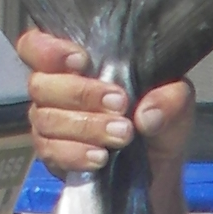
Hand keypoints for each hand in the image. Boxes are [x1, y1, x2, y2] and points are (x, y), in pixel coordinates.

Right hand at [18, 31, 194, 180]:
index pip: (35, 46)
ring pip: (47, 119)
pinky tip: (100, 157)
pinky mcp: (52, 155)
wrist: (158, 167)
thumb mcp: (177, 103)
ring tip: (123, 135)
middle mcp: (54, 90)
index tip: (81, 61)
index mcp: (74, 64)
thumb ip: (171, 98)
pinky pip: (51, 151)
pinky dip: (76, 153)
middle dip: (82, 94)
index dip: (48, 50)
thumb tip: (147, 114)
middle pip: (41, 84)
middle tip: (120, 104)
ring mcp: (49, 123)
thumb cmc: (159, 120)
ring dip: (86, 126)